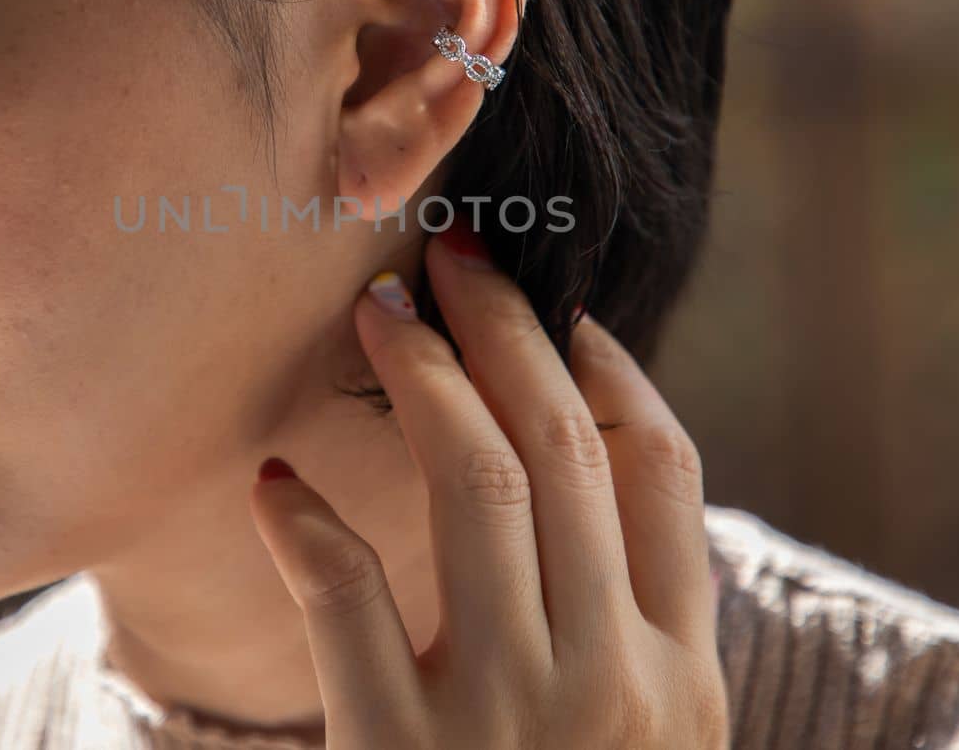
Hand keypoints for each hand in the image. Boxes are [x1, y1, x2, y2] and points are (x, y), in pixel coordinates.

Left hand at [249, 221, 728, 747]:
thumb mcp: (644, 735)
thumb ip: (636, 626)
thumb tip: (595, 460)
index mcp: (682, 676)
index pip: (662, 471)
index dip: (609, 364)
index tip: (558, 305)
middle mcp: (610, 683)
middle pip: (564, 449)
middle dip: (506, 329)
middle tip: (454, 255)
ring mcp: (504, 718)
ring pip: (475, 486)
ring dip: (422, 374)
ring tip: (380, 308)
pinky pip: (347, 595)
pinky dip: (308, 523)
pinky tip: (276, 481)